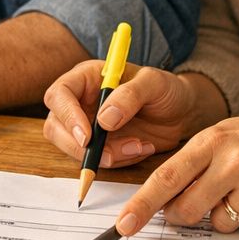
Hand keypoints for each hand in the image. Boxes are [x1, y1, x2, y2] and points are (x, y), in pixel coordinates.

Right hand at [42, 62, 198, 169]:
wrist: (182, 112)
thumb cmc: (166, 89)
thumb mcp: (155, 83)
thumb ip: (130, 95)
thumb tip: (104, 119)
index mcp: (86, 78)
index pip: (60, 94)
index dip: (67, 116)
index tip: (87, 135)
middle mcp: (80, 102)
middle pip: (56, 127)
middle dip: (81, 146)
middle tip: (111, 154)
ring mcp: (87, 126)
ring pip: (74, 149)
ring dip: (105, 156)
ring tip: (139, 145)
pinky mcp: (99, 146)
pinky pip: (96, 161)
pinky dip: (118, 161)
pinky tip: (141, 148)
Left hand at [114, 103, 238, 236]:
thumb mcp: (224, 135)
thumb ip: (194, 164)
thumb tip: (163, 202)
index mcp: (213, 139)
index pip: (168, 176)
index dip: (143, 204)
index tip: (124, 225)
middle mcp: (235, 160)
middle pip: (189, 209)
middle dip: (183, 216)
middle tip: (190, 208)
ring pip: (220, 223)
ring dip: (224, 215)